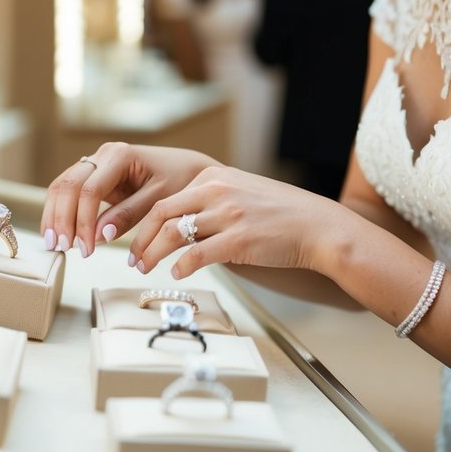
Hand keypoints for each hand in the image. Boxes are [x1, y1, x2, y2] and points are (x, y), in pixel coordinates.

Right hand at [39, 143, 219, 256]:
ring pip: (62, 186)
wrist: (187, 169)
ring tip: (53, 245)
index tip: (85, 250)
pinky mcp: (93, 176)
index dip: (83, 221)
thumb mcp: (159, 200)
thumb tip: (99, 235)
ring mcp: (95, 163)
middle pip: (67, 185)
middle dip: (61, 218)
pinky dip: (61, 212)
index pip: (89, 190)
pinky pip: (68, 191)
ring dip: (54, 215)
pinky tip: (59, 234)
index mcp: (119, 156)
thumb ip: (129, 215)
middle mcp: (102, 155)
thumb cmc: (179, 181)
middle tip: (60, 248)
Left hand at [126, 165, 352, 278]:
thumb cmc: (281, 214)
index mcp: (213, 177)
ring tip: (146, 269)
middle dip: (140, 240)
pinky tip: (177, 274)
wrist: (317, 226)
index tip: (137, 240)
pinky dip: (180, 266)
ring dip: (152, 255)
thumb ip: (211, 202)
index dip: (144, 223)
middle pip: (160, 214)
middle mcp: (217, 191)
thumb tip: (182, 224)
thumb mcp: (241, 193)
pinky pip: (196, 254)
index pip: (165, 199)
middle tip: (133, 259)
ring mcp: (227, 214)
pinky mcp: (239, 239)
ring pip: (172, 234)